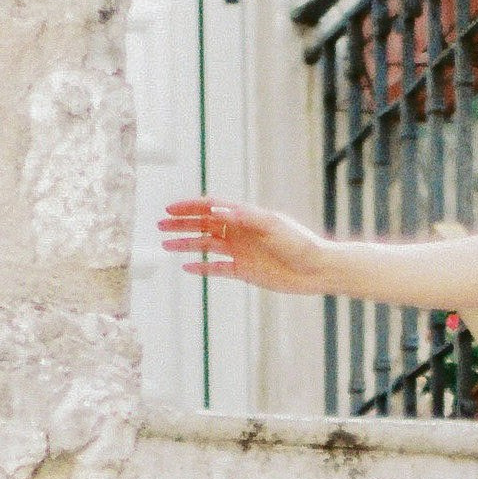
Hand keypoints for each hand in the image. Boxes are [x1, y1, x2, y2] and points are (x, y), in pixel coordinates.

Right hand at [160, 199, 331, 294]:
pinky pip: (218, 268)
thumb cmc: (300, 243)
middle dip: (182, 224)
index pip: (212, 208)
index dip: (190, 207)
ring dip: (186, 244)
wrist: (317, 270)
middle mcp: (240, 232)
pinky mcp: (244, 271)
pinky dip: (202, 267)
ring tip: (166, 244)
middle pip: (204, 225)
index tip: (170, 210)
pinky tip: (187, 266)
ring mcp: (241, 251)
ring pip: (207, 246)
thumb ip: (246, 218)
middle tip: (160, 225)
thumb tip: (219, 212)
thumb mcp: (273, 226)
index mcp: (246, 216)